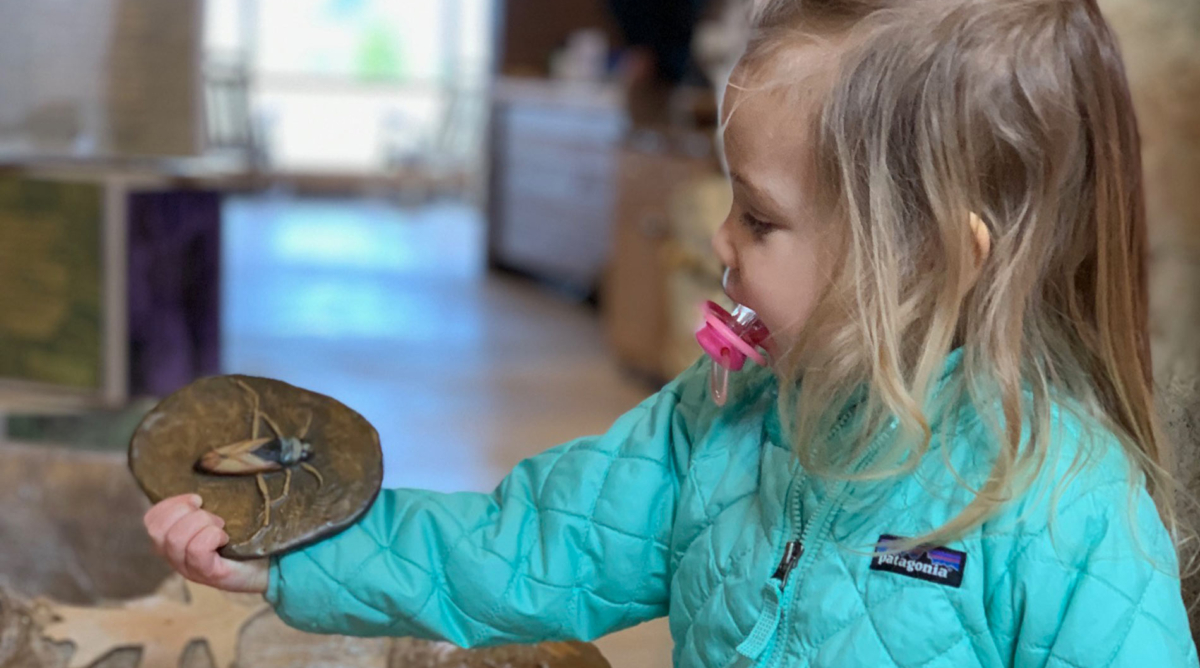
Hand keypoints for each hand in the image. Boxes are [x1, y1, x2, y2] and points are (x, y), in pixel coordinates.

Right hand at [143, 494, 268, 593]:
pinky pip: (197, 550)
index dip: (170, 504)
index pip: (151, 520)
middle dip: (186, 512)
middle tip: (213, 517)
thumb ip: (199, 507)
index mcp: (171, 541)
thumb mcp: (213, 519)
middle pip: (159, 530)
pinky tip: (224, 539)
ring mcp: (189, 569)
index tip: (197, 500)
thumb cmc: (239, 539)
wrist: (264, 567)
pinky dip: (211, 536)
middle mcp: (175, 558)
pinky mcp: (209, 574)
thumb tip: (200, 484)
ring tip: (220, 527)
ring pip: (176, 538)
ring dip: (202, 523)